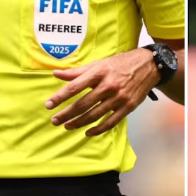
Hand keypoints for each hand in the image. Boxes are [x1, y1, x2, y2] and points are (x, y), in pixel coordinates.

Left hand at [45, 48, 159, 136]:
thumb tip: (56, 74)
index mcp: (98, 73)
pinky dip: (98, 129)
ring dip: (78, 123)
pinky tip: (88, 132)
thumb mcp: (98, 64)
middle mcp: (108, 86)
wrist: (147, 66)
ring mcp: (119, 98)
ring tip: (67, 126)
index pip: (74, 87)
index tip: (48, 105)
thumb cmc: (119, 64)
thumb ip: (77, 71)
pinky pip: (110, 122)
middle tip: (55, 120)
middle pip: (82, 104)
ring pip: (94, 115)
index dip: (59, 97)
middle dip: (66, 114)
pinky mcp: (128, 107)